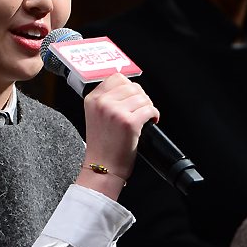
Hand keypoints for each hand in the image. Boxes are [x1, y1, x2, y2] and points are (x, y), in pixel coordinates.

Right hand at [76, 73, 158, 199]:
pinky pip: (150, 110)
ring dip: (148, 107)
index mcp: (92, 100)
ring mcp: (115, 112)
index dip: (129, 87)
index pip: (116, 78)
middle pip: (132, 86)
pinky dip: (154, 116)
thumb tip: (129, 88)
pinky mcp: (129, 123)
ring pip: (143, 97)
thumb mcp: (95, 117)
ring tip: (144, 118)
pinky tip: (150, 123)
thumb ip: (106, 100)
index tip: (132, 97)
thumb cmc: (102, 147)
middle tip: (140, 110)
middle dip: (140, 98)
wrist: (102, 168)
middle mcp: (102, 103)